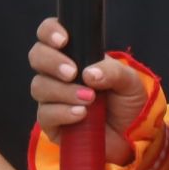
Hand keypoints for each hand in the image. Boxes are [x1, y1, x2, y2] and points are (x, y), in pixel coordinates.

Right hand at [29, 18, 151, 164]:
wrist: (131, 138)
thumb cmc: (127, 104)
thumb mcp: (129, 82)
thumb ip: (113, 71)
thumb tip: (89, 73)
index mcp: (74, 55)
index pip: (49, 33)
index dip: (50, 31)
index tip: (63, 40)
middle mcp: (57, 74)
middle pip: (36, 56)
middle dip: (52, 61)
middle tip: (72, 73)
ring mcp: (52, 98)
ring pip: (39, 86)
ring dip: (63, 91)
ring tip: (89, 99)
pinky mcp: (51, 123)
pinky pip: (45, 114)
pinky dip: (63, 112)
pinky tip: (81, 115)